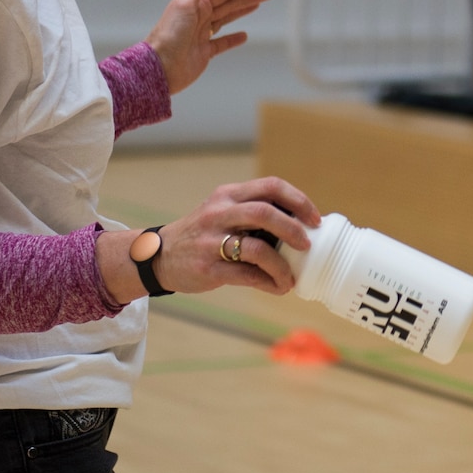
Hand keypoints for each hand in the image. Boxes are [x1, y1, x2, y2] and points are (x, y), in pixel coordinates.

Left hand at [146, 0, 274, 95]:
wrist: (160, 68)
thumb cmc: (169, 35)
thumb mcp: (186, 4)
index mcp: (196, 4)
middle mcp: (199, 17)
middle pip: (229, 2)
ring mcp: (201, 35)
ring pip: (226, 18)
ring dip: (243, 10)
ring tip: (259, 4)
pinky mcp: (203, 53)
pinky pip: (222, 43)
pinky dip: (233, 38)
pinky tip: (244, 35)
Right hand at [153, 177, 319, 295]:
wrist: (158, 256)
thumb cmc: (202, 233)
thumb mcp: (222, 211)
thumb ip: (254, 211)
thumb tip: (301, 225)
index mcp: (229, 195)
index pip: (271, 186)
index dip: (298, 201)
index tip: (315, 219)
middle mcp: (220, 213)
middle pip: (266, 212)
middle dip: (293, 230)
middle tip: (307, 246)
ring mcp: (212, 241)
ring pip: (258, 248)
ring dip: (282, 265)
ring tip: (291, 276)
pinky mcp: (209, 268)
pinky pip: (247, 275)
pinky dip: (269, 282)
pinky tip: (278, 287)